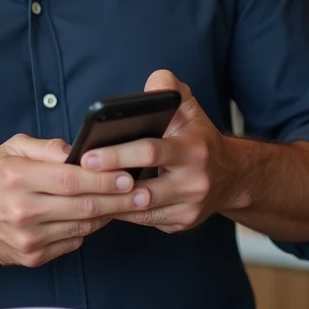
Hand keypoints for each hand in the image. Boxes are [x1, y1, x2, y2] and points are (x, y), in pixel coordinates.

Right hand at [0, 134, 144, 266]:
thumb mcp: (9, 150)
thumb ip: (46, 147)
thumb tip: (79, 150)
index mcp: (17, 178)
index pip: (72, 179)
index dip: (105, 178)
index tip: (127, 174)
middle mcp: (22, 210)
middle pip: (83, 206)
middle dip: (118, 199)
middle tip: (142, 192)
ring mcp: (27, 238)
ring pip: (82, 227)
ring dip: (108, 215)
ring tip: (126, 203)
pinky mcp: (31, 256)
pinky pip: (71, 242)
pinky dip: (87, 230)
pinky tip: (96, 217)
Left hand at [82, 70, 239, 233]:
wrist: (231, 177)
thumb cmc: (199, 138)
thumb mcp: (190, 108)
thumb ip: (170, 88)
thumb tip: (152, 85)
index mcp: (194, 150)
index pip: (151, 151)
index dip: (117, 154)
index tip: (88, 155)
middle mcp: (194, 182)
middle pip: (143, 188)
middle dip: (107, 184)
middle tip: (77, 178)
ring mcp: (188, 208)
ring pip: (140, 210)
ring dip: (110, 203)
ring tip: (81, 193)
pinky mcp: (180, 223)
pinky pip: (144, 220)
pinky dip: (121, 213)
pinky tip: (100, 203)